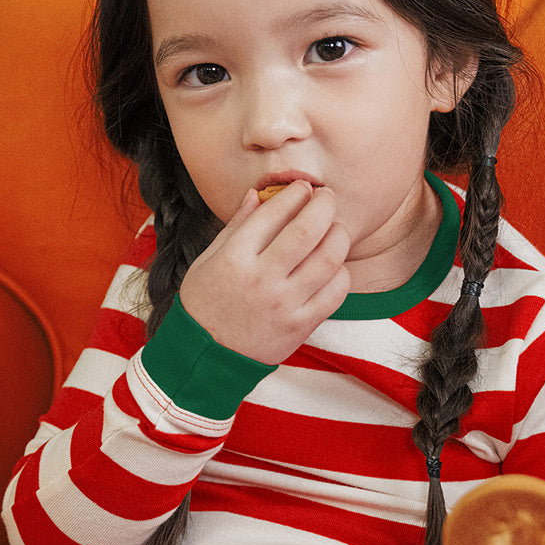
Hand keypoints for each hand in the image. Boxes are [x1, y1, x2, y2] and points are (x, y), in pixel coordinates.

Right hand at [179, 182, 350, 363]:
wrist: (206, 357)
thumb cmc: (204, 304)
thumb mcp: (209, 259)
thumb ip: (236, 225)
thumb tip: (258, 194)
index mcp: (235, 258)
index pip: (274, 213)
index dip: (294, 193)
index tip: (302, 187)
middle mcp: (261, 279)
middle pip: (308, 230)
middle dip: (324, 204)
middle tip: (326, 197)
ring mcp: (284, 304)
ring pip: (329, 259)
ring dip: (338, 235)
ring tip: (334, 229)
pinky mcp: (300, 326)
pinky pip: (336, 292)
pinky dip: (341, 272)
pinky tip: (332, 266)